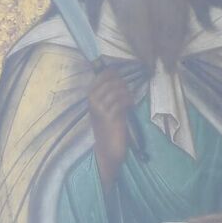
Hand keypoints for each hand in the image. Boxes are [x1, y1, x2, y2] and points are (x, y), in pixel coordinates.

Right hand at [85, 68, 135, 185]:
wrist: (107, 148)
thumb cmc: (108, 127)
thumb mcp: (107, 106)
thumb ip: (110, 93)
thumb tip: (119, 77)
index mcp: (91, 97)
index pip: (102, 76)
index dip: (113, 74)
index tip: (121, 80)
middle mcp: (93, 101)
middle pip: (111, 81)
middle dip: (122, 84)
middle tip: (127, 93)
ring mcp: (100, 109)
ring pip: (116, 90)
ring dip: (126, 93)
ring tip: (129, 100)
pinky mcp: (110, 116)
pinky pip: (121, 101)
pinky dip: (128, 101)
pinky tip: (130, 106)